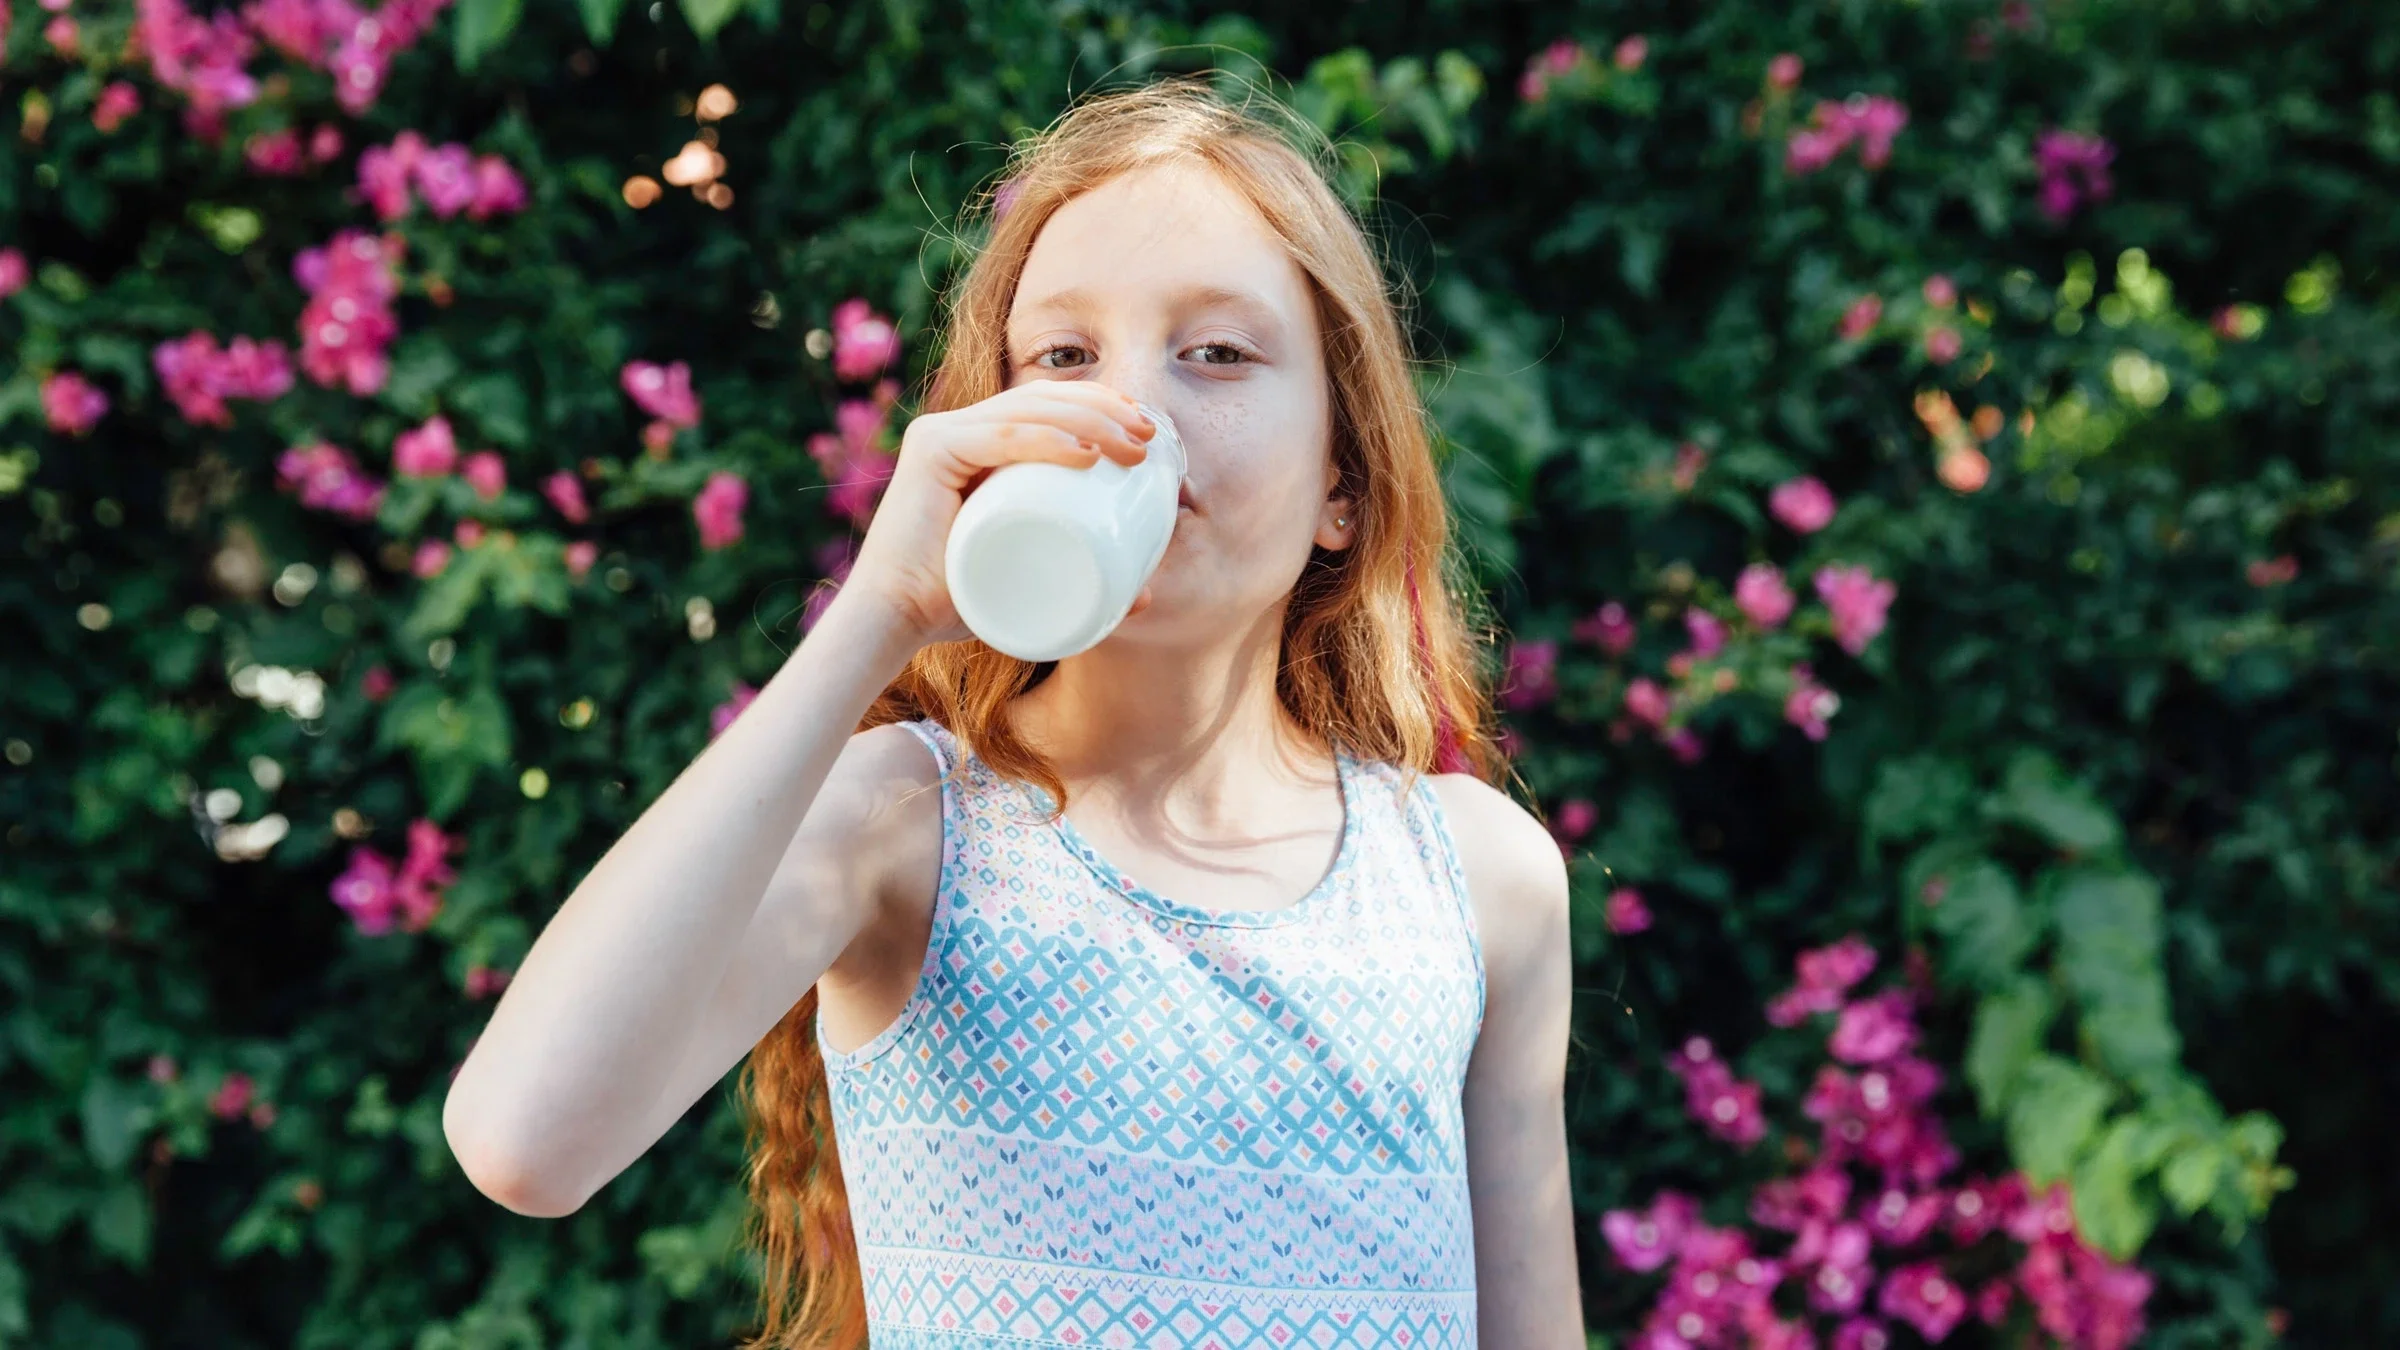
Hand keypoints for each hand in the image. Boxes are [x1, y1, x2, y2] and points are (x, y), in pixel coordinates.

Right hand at [840, 381, 1155, 648]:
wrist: (895, 622)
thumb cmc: (958, 602)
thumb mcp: (1030, 580)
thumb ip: (1085, 583)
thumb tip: (1146, 597)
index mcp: (979, 442)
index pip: (1047, 404)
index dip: (1100, 405)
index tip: (1146, 430)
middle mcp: (959, 428)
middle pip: (1043, 399)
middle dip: (1105, 407)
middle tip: (1150, 437)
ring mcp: (942, 434)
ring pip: (1029, 411)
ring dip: (1090, 420)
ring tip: (1132, 447)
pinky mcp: (930, 451)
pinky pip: (1000, 439)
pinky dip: (1047, 441)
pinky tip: (1086, 454)